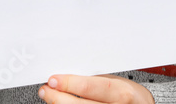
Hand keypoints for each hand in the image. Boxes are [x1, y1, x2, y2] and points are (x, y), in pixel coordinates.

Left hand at [38, 74, 154, 103]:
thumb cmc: (130, 96)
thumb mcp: (117, 83)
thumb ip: (95, 81)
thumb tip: (68, 77)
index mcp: (122, 93)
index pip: (91, 88)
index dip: (69, 84)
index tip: (53, 80)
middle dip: (59, 98)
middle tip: (46, 90)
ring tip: (51, 98)